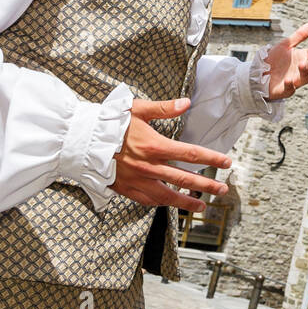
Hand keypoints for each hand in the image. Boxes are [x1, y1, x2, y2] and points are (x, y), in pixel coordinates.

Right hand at [111, 98, 231, 212]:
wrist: (81, 142)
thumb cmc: (109, 123)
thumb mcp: (137, 109)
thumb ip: (164, 108)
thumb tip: (186, 103)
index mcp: (155, 146)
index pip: (191, 154)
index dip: (211, 158)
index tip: (227, 162)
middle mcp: (149, 167)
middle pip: (185, 179)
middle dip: (207, 185)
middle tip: (223, 189)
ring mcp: (138, 181)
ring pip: (168, 196)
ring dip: (188, 201)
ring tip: (203, 205)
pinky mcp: (126, 189)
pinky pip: (148, 201)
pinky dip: (162, 203)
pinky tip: (172, 204)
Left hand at [266, 23, 307, 100]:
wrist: (259, 73)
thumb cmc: (274, 59)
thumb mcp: (285, 45)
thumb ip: (299, 36)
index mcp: (304, 58)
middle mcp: (302, 69)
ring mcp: (295, 80)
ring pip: (305, 78)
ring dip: (305, 72)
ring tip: (302, 64)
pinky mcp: (284, 90)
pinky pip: (290, 89)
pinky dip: (290, 85)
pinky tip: (288, 80)